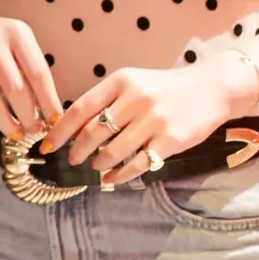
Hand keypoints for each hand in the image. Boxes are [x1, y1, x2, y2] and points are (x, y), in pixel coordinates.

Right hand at [0, 12, 62, 144]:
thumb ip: (33, 71)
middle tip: (36, 131)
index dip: (48, 101)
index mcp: (16, 33)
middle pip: (14, 88)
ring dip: (5, 122)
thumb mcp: (22, 44)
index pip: (38, 74)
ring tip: (17, 135)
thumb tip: (49, 113)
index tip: (55, 121)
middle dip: (28, 115)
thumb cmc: (3, 43)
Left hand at [45, 57, 250, 184]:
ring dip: (99, 164)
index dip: (60, 130)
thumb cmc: (164, 88)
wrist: (211, 89)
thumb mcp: (133, 82)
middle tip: (72, 160)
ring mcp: (154, 120)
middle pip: (94, 132)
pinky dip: (120, 175)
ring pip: (114, 151)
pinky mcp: (170, 140)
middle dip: (78, 151)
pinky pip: (138, 164)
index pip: (80, 108)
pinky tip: (112, 179)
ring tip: (95, 166)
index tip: (47, 145)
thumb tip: (72, 128)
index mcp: (121, 81)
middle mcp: (136, 98)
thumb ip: (106, 101)